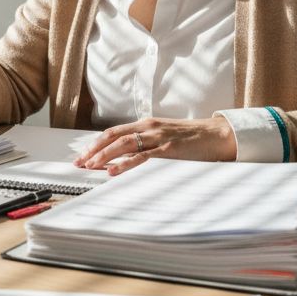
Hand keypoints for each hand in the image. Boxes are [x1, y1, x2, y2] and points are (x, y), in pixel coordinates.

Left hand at [73, 117, 237, 175]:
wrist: (216, 135)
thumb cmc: (191, 138)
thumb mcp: (163, 137)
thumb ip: (145, 144)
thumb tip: (125, 158)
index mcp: (145, 124)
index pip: (113, 132)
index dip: (96, 143)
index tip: (83, 155)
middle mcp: (148, 127)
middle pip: (112, 136)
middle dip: (93, 150)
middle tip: (79, 163)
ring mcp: (157, 137)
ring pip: (123, 144)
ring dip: (104, 155)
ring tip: (90, 166)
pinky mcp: (168, 148)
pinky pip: (142, 156)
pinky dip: (125, 163)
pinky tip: (113, 170)